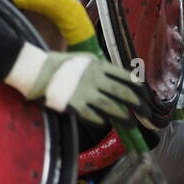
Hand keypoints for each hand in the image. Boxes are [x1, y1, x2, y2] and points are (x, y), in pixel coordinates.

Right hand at [18, 51, 148, 126]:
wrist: (37, 70)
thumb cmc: (60, 64)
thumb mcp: (84, 59)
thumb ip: (100, 68)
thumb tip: (116, 77)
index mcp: (99, 65)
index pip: (125, 77)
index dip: (138, 89)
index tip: (145, 97)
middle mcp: (95, 78)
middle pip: (122, 92)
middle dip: (137, 104)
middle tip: (146, 114)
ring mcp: (85, 92)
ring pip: (111, 106)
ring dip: (123, 116)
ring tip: (132, 124)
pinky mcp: (74, 105)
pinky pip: (92, 116)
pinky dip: (101, 120)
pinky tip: (105, 123)